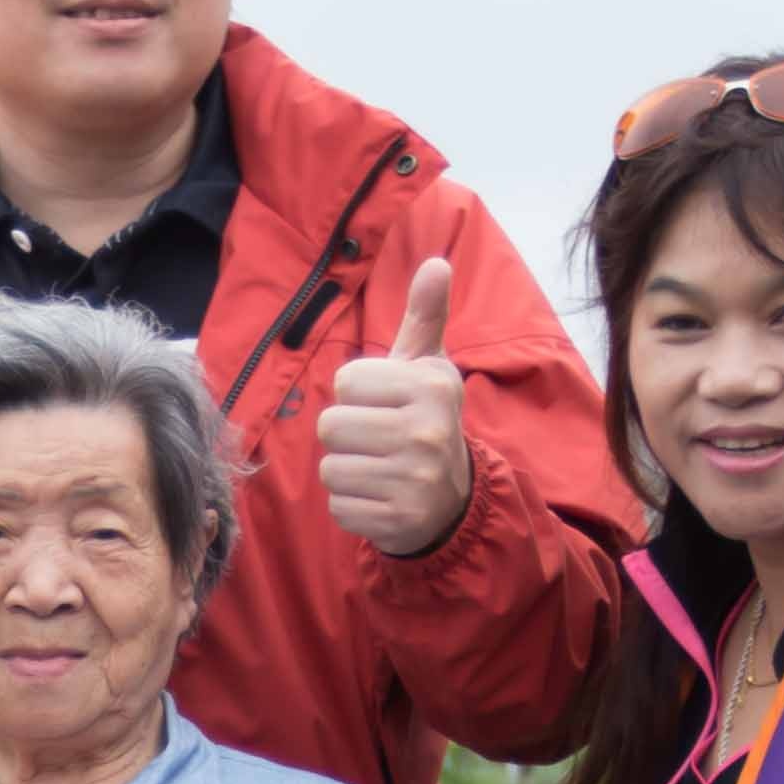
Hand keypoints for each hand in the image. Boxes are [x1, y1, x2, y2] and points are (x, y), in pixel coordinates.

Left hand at [316, 258, 475, 557]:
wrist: (453, 500)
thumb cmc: (427, 419)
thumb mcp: (429, 367)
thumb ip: (425, 315)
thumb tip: (437, 263)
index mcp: (432, 386)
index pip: (344, 382)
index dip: (355, 395)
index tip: (384, 405)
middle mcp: (427, 431)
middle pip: (330, 425)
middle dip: (346, 434)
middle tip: (377, 440)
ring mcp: (414, 480)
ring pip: (331, 468)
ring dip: (346, 470)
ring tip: (379, 468)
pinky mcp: (398, 520)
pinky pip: (339, 506)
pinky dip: (351, 504)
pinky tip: (380, 497)